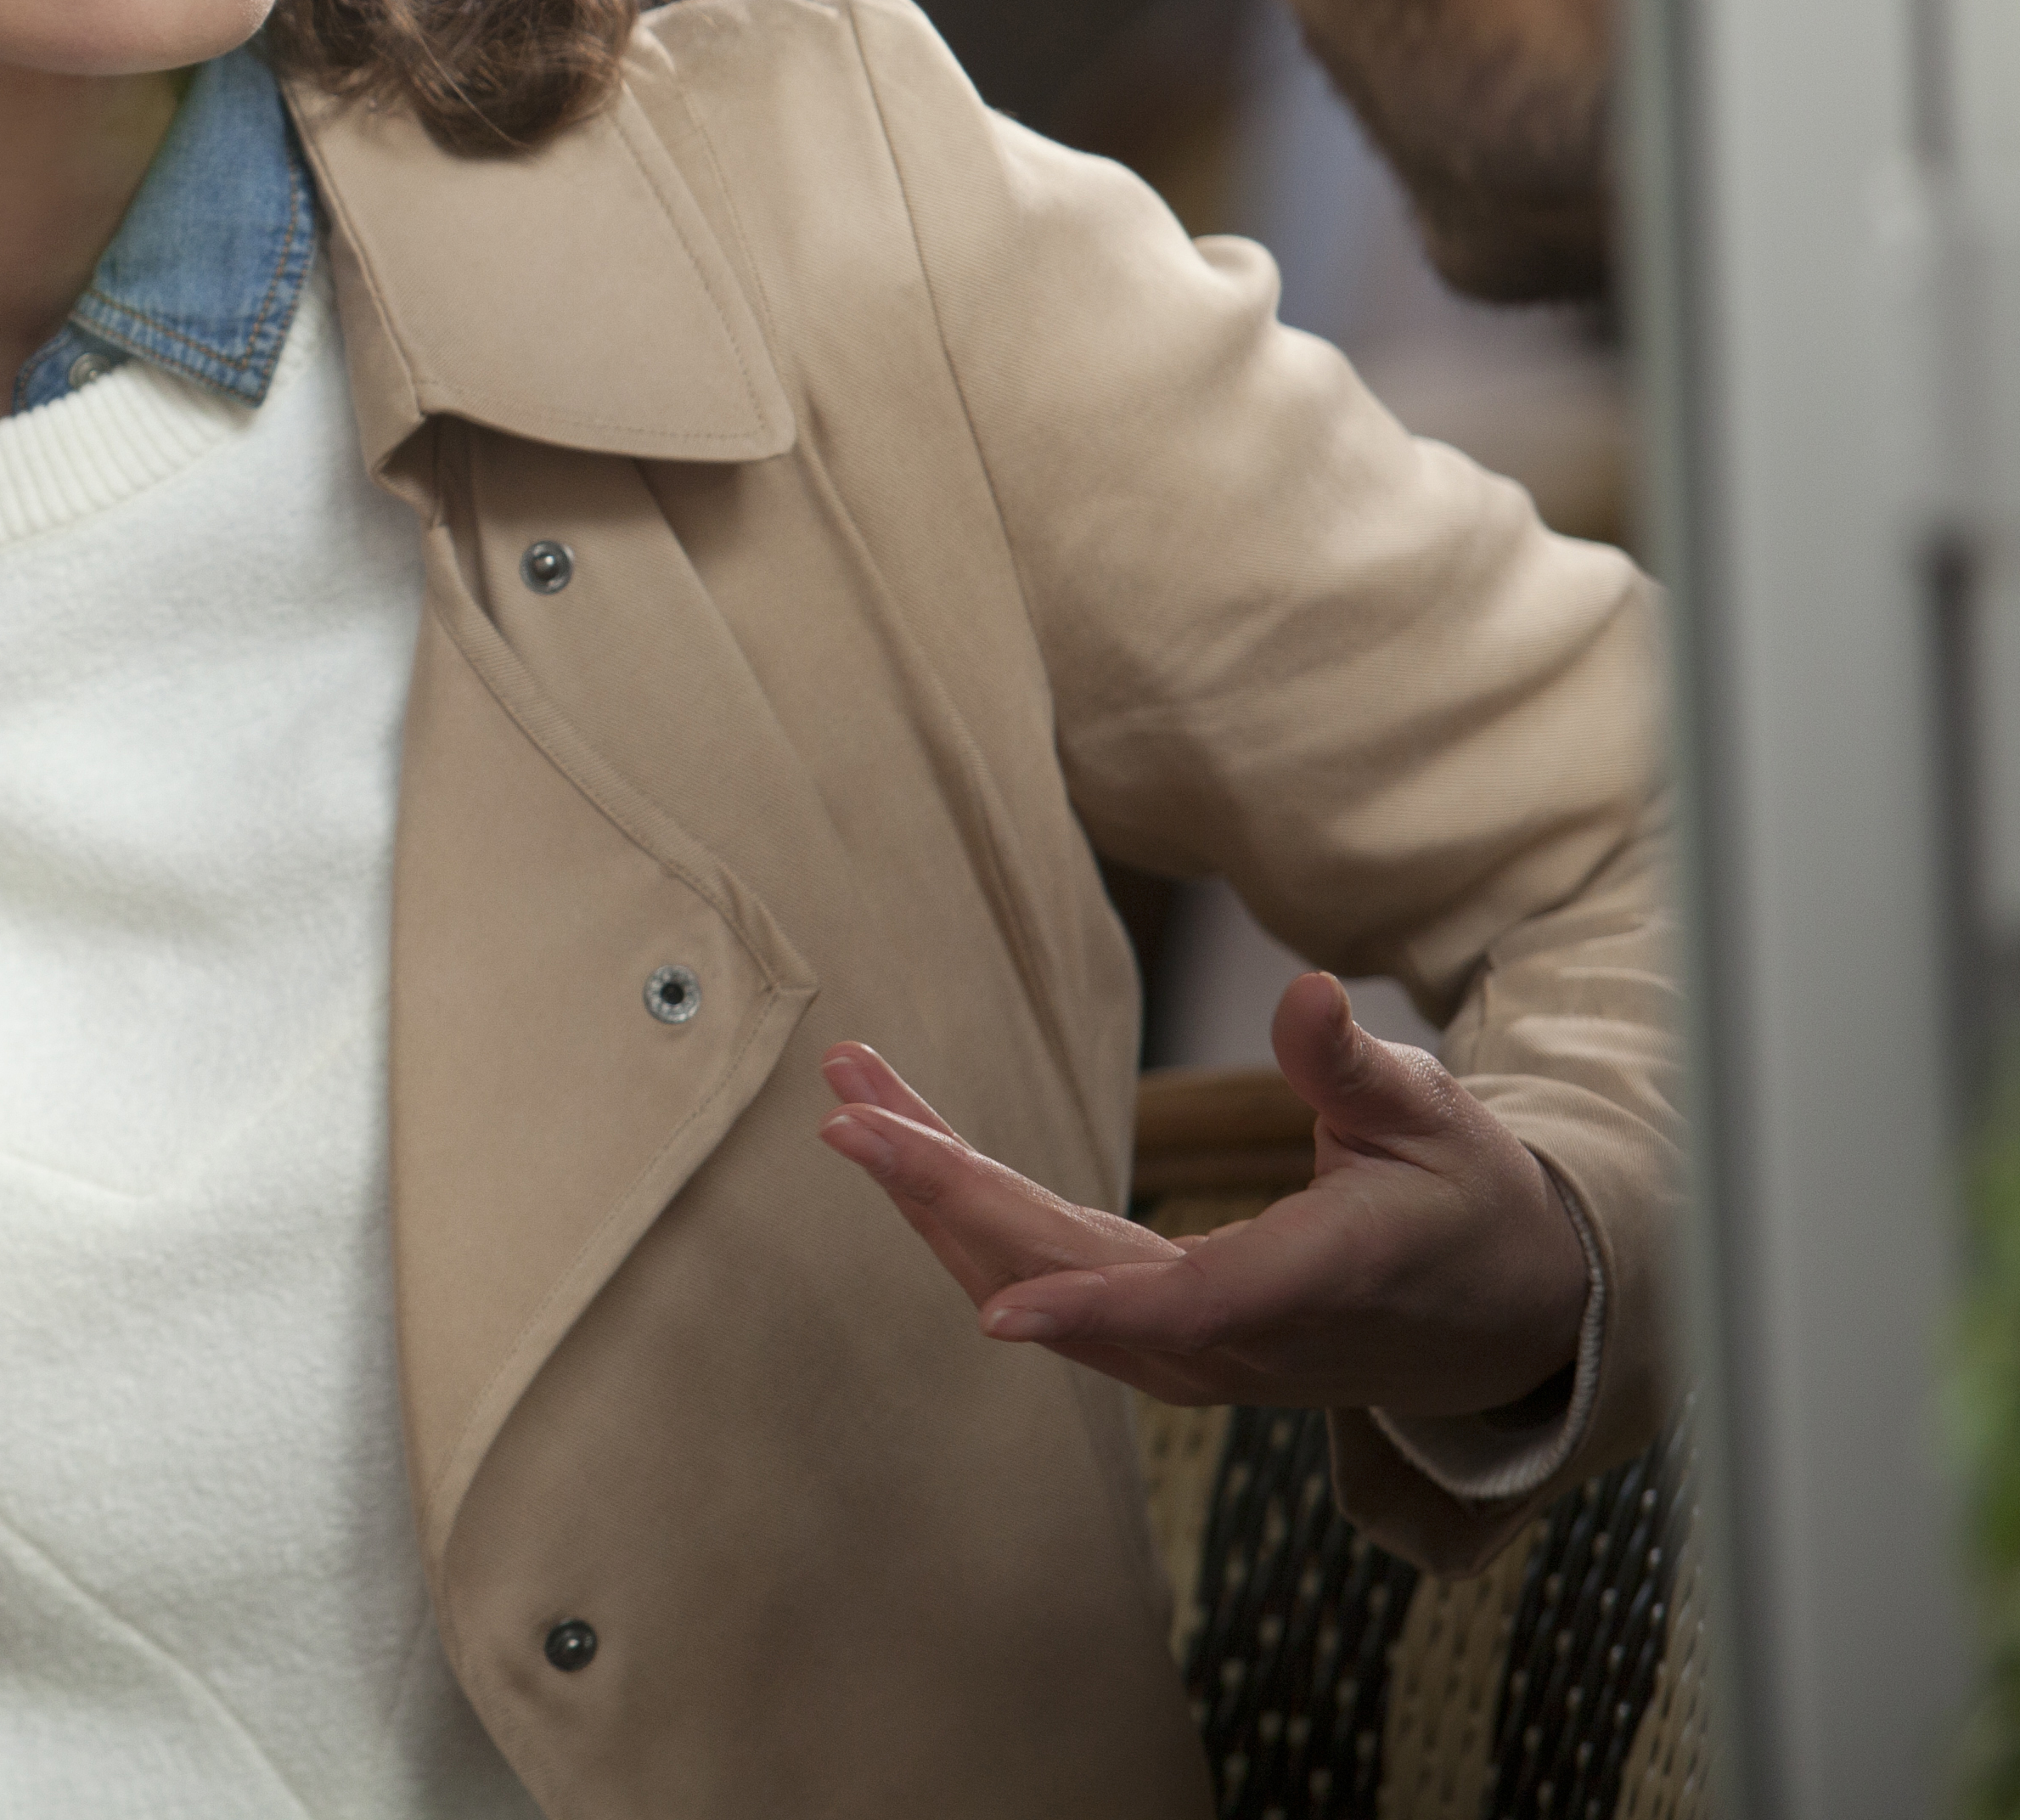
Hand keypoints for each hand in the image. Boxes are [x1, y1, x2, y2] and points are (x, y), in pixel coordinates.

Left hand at [815, 971, 1589, 1415]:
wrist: (1501, 1322)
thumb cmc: (1469, 1205)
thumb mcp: (1435, 1120)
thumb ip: (1355, 1068)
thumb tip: (1305, 993)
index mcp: (1310, 1285)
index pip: (1186, 1310)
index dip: (1092, 1309)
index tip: (998, 1313)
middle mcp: (1233, 1340)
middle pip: (1064, 1277)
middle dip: (944, 1192)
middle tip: (846, 1111)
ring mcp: (1189, 1353)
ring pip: (1033, 1280)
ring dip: (932, 1192)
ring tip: (852, 1094)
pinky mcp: (1159, 1340)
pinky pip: (1044, 1279)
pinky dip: (964, 1213)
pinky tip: (907, 1151)